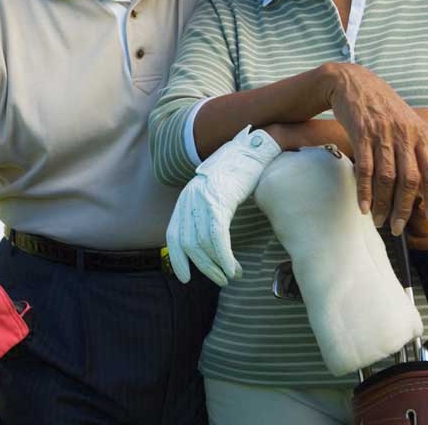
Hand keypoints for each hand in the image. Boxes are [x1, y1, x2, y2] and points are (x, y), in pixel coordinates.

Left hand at [166, 126, 280, 285]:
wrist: (253, 147)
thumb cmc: (240, 170)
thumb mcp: (218, 190)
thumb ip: (210, 209)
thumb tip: (212, 236)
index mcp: (187, 198)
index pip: (174, 234)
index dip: (177, 258)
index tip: (184, 277)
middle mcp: (190, 199)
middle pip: (188, 244)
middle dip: (204, 267)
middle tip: (220, 280)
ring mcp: (203, 199)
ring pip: (202, 244)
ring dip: (217, 266)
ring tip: (231, 275)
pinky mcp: (219, 200)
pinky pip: (217, 237)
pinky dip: (224, 257)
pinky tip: (232, 268)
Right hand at [324, 63, 427, 234]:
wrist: (352, 81)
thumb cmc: (380, 105)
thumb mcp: (405, 121)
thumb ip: (414, 147)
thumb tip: (419, 181)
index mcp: (420, 134)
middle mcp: (405, 134)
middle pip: (410, 179)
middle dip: (405, 208)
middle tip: (398, 228)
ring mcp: (383, 133)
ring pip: (387, 177)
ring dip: (384, 204)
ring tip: (379, 221)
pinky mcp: (362, 133)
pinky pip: (365, 168)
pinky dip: (364, 190)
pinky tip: (363, 206)